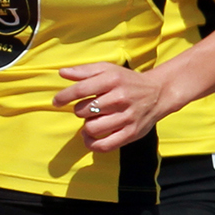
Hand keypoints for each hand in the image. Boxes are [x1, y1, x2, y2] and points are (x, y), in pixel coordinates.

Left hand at [52, 62, 168, 151]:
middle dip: (80, 110)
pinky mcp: (131, 133)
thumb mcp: (108, 69)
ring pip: (92, 128)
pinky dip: (92, 144)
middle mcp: (119, 98)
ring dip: (86, 126)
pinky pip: (104, 145)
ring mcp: (126, 117)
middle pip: (84, 111)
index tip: (56, 102)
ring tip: (92, 121)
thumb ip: (84, 71)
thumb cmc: (127, 81)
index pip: (80, 90)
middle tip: (88, 109)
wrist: (158, 93)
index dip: (64, 97)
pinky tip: (90, 137)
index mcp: (112, 80)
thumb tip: (62, 73)